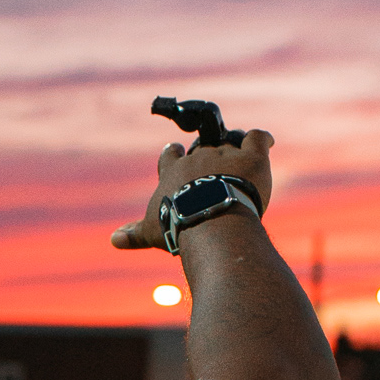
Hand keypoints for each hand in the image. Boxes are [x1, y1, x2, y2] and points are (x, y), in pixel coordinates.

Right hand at [111, 129, 274, 251]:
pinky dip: (262, 139)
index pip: (171, 156)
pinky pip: (257, 138)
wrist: (210, 221)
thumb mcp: (152, 230)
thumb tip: (112, 241)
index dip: (175, 154)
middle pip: (203, 149)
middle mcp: (198, 158)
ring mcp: (225, 155)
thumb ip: (134, 234)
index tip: (177, 151)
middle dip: (209, 155)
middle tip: (216, 168)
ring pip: (231, 143)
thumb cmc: (177, 226)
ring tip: (243, 166)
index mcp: (174, 171)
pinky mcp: (250, 158)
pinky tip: (266, 143)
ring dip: (237, 150)